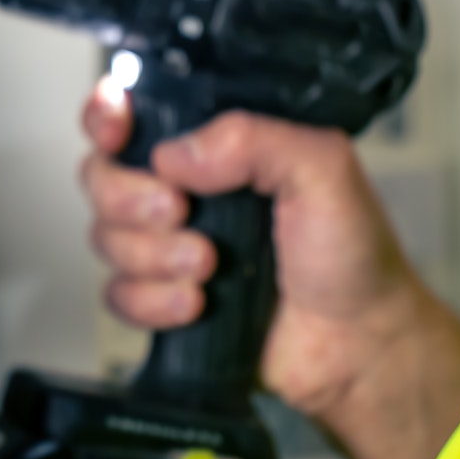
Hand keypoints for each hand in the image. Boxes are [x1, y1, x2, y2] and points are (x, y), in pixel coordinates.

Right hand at [80, 87, 459, 458]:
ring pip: (106, 237)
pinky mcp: (162, 298)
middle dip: (130, 197)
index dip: (106, 116)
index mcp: (218, 148)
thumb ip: (254, 140)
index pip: (135, 113)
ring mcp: (169, 245)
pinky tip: (195, 303)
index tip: (117, 131)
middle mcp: (186, 191)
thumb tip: (176, 153)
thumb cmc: (353, 257)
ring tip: (207, 265)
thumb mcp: (324, 169)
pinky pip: (117, 294)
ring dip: (152, 255)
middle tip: (179, 211)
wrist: (357, 344)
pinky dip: (152, 301)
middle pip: (102, 176)